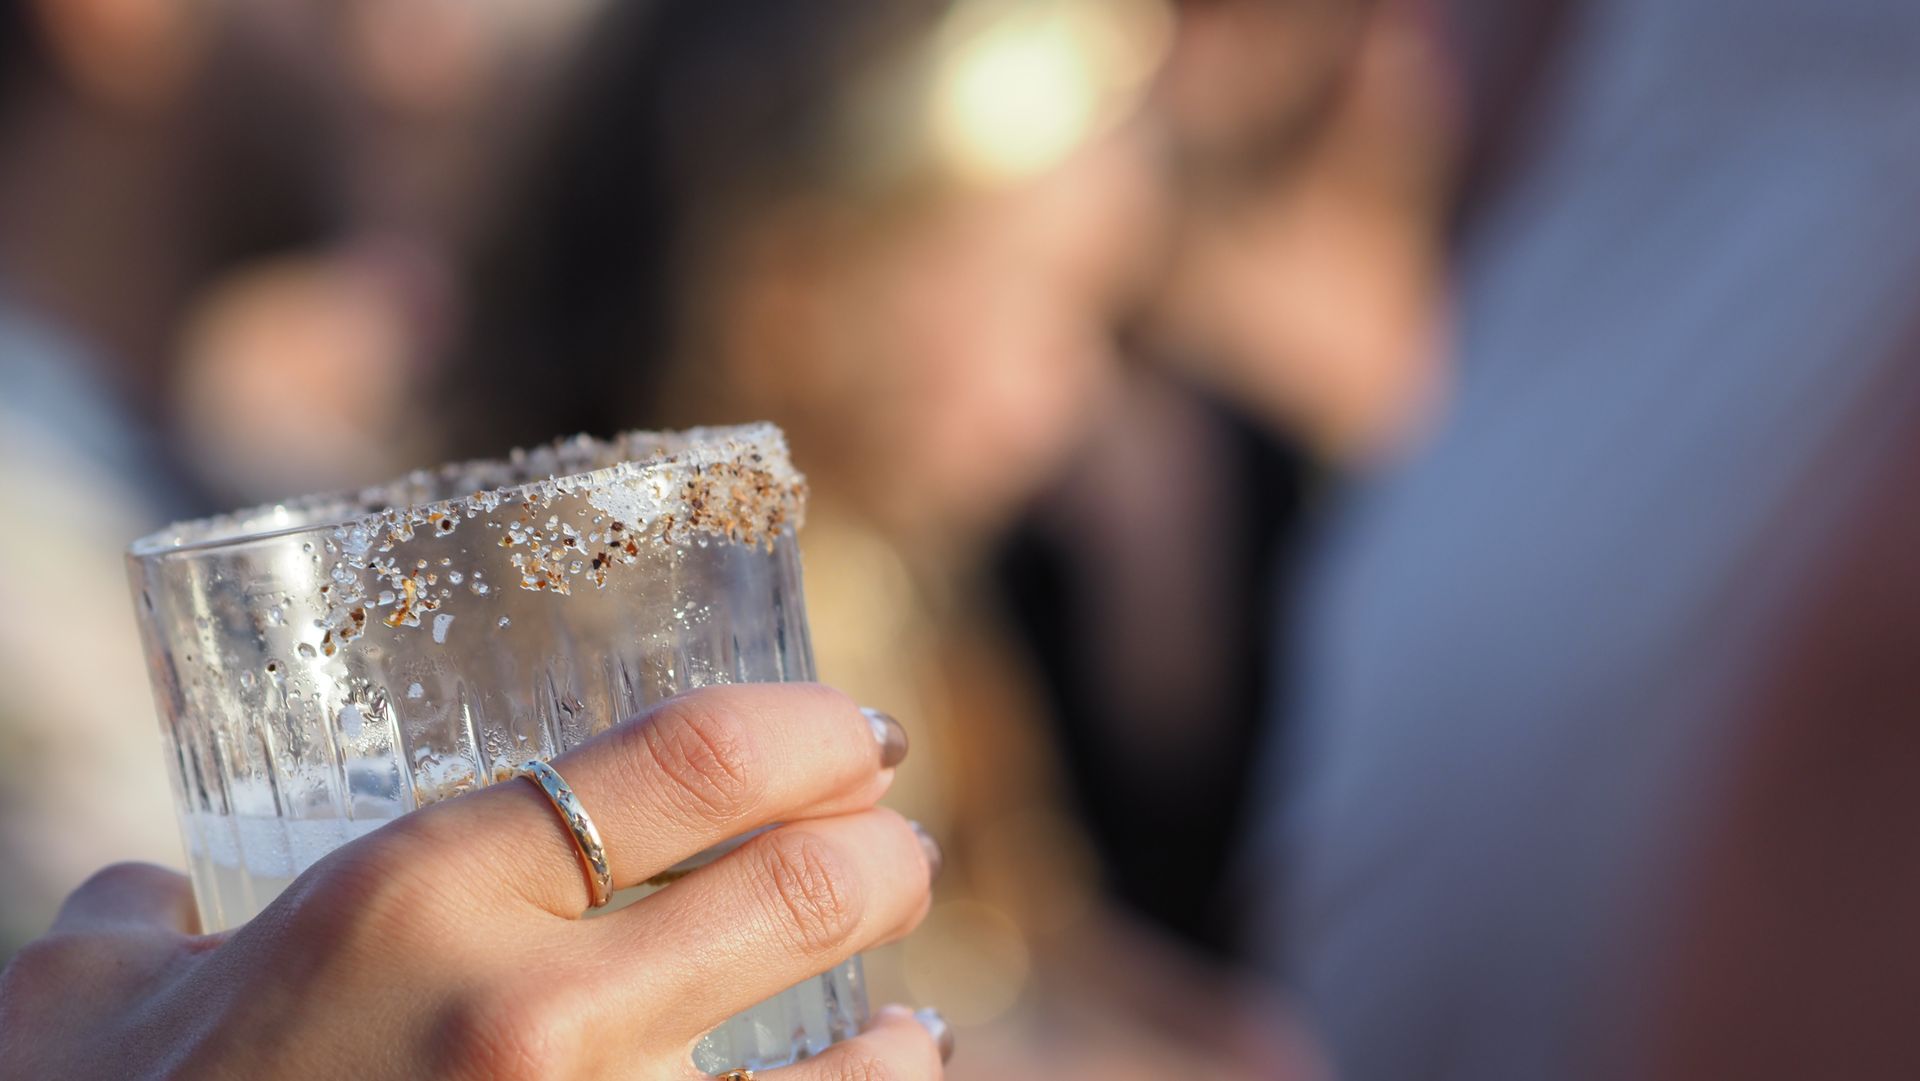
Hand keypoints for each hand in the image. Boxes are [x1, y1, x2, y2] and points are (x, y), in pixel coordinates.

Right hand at [0, 684, 947, 1079]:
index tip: (858, 737)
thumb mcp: (84, 1012)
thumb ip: (124, 924)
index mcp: (416, 897)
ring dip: (902, 1021)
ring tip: (906, 1007)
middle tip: (899, 849)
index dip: (810, 730)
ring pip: (848, 1063)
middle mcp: (524, 1014)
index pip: (691, 757)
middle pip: (800, 888)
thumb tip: (128, 891)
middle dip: (885, 857)